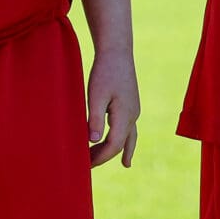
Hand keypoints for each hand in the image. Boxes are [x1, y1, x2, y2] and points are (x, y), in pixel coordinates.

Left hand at [85, 51, 140, 168]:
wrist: (117, 51)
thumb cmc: (104, 72)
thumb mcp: (96, 95)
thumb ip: (95, 118)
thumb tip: (92, 141)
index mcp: (124, 115)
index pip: (113, 145)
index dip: (100, 157)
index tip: (85, 165)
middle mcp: (132, 115)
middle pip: (121, 143)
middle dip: (105, 156)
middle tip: (89, 166)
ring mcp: (134, 110)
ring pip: (129, 137)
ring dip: (121, 150)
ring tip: (126, 165)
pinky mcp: (131, 104)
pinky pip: (130, 128)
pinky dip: (126, 139)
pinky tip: (124, 142)